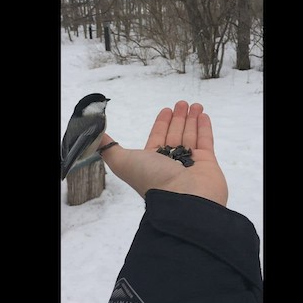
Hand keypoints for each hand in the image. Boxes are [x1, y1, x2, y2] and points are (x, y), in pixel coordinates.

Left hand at [99, 101, 227, 205]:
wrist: (183, 199)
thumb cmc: (153, 180)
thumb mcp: (123, 162)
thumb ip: (109, 148)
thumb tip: (95, 137)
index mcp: (152, 163)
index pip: (157, 138)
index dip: (161, 124)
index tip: (166, 109)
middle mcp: (171, 163)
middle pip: (175, 135)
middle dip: (178, 118)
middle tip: (181, 103)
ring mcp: (191, 164)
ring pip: (191, 137)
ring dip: (192, 120)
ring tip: (195, 105)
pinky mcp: (208, 164)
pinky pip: (205, 142)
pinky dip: (204, 128)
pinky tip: (203, 115)